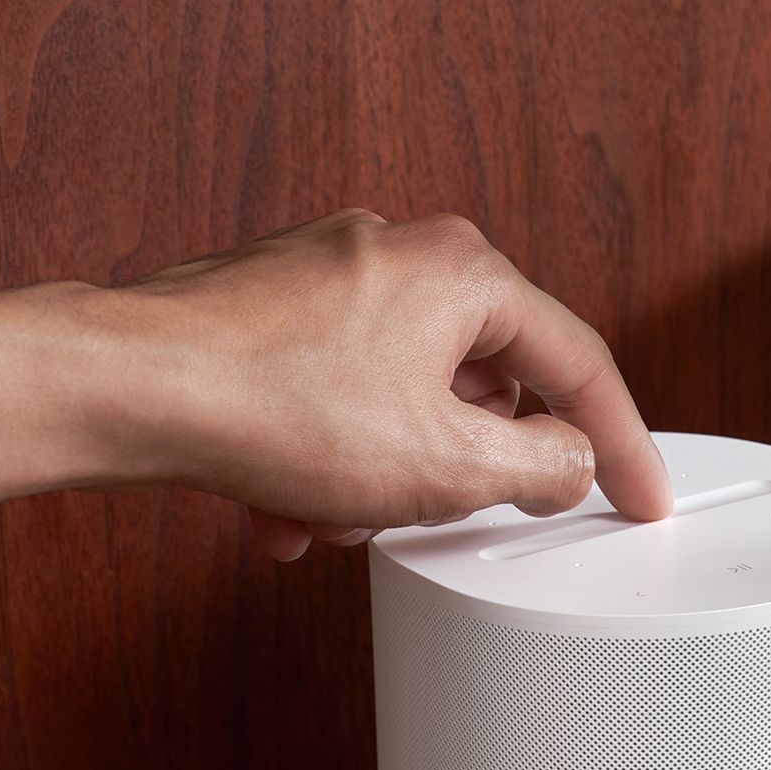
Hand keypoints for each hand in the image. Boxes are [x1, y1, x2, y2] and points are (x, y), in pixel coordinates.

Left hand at [110, 209, 671, 558]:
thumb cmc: (271, 404)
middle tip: (434, 513)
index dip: (621, 446)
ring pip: (399, 403)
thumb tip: (566, 464)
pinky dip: (323, 462)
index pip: (579, 365)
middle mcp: (400, 256)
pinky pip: (332, 403)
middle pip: (479, 387)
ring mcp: (330, 279)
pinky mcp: (272, 314)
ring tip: (332, 512)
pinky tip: (285, 508)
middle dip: (453, 471)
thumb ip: (534, 469)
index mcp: (465, 273)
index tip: (641, 495)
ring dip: (377, 478)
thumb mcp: (443, 465)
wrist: (129, 386)